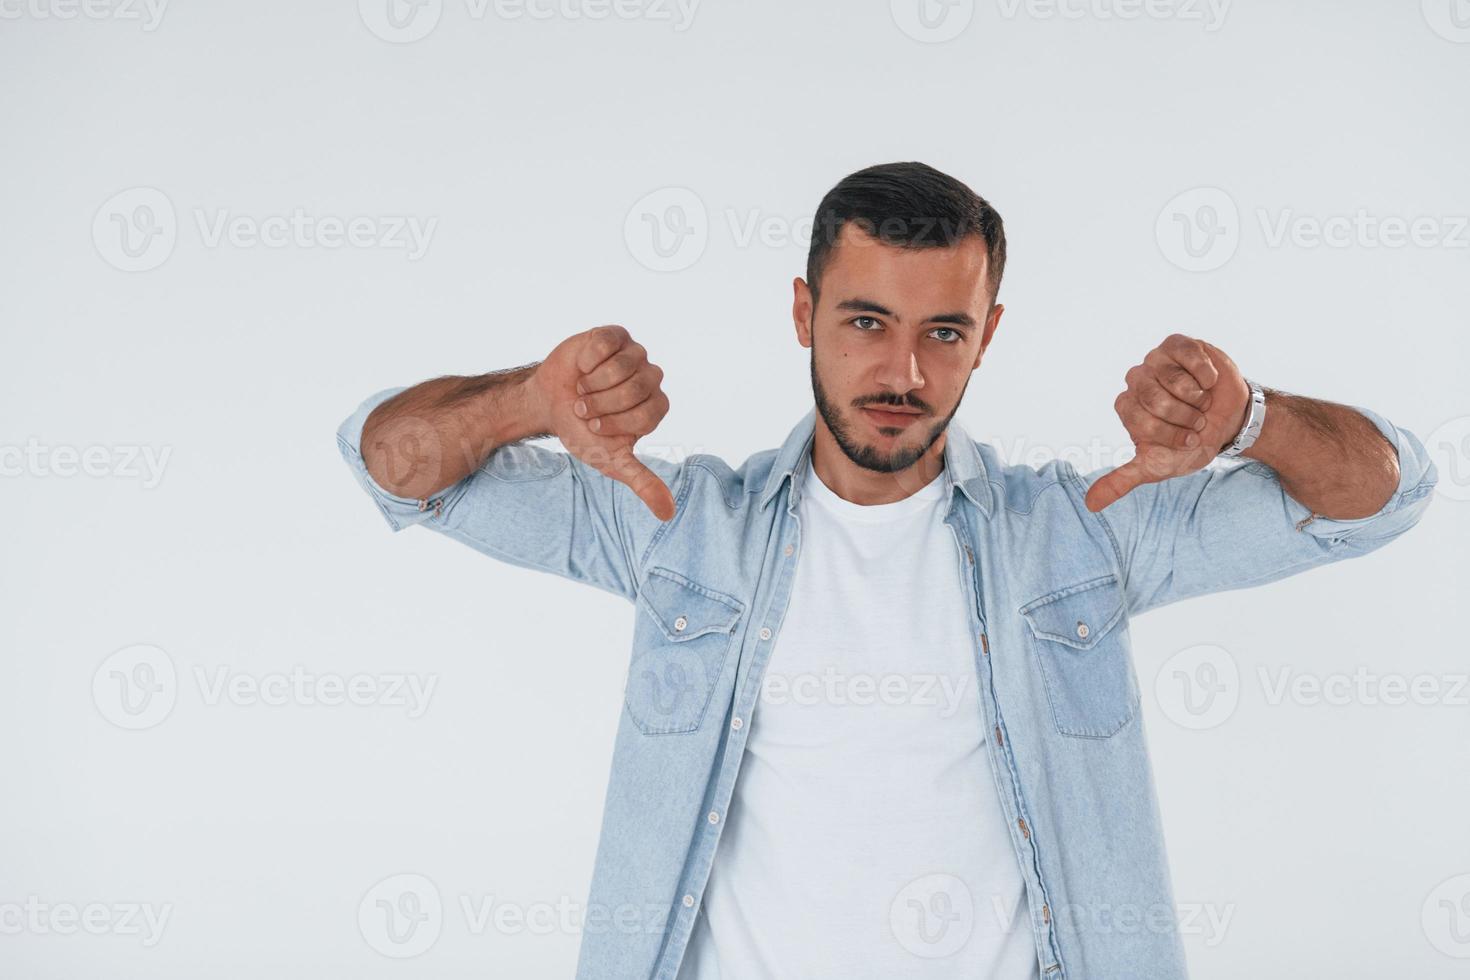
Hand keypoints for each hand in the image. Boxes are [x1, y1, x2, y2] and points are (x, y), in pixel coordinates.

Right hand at [531, 325, 676, 520]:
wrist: (549, 404)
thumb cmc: (582, 432)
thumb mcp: (611, 461)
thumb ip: (641, 482)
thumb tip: (668, 513)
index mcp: (656, 407)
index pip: (647, 412)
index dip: (616, 421)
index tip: (597, 426)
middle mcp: (651, 379)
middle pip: (636, 387)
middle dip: (602, 402)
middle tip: (585, 407)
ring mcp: (635, 354)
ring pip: (622, 365)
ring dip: (593, 381)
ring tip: (582, 388)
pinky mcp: (616, 335)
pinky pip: (607, 343)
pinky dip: (588, 359)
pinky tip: (582, 367)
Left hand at [1084, 334, 1250, 512]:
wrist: (1230, 423)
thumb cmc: (1191, 443)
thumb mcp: (1156, 467)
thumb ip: (1122, 481)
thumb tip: (1089, 505)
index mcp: (1127, 407)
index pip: (1140, 420)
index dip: (1169, 433)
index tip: (1186, 439)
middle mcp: (1136, 381)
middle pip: (1153, 399)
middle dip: (1183, 416)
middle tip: (1196, 420)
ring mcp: (1156, 360)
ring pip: (1172, 378)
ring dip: (1196, 396)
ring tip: (1202, 401)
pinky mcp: (1178, 344)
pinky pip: (1188, 353)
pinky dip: (1204, 372)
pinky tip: (1209, 380)